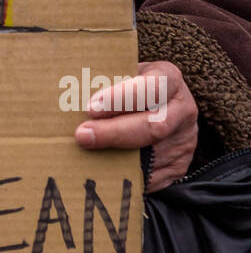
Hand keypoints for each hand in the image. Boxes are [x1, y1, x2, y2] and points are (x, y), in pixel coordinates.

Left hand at [74, 61, 198, 191]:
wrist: (163, 108)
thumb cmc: (130, 88)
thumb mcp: (124, 75)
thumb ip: (106, 81)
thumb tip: (68, 92)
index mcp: (168, 78)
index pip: (152, 86)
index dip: (122, 98)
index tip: (92, 108)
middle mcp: (182, 109)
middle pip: (153, 125)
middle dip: (114, 133)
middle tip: (82, 136)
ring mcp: (184, 139)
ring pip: (152, 155)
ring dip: (117, 158)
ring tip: (87, 156)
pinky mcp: (180, 165)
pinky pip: (154, 177)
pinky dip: (127, 176)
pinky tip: (105, 172)